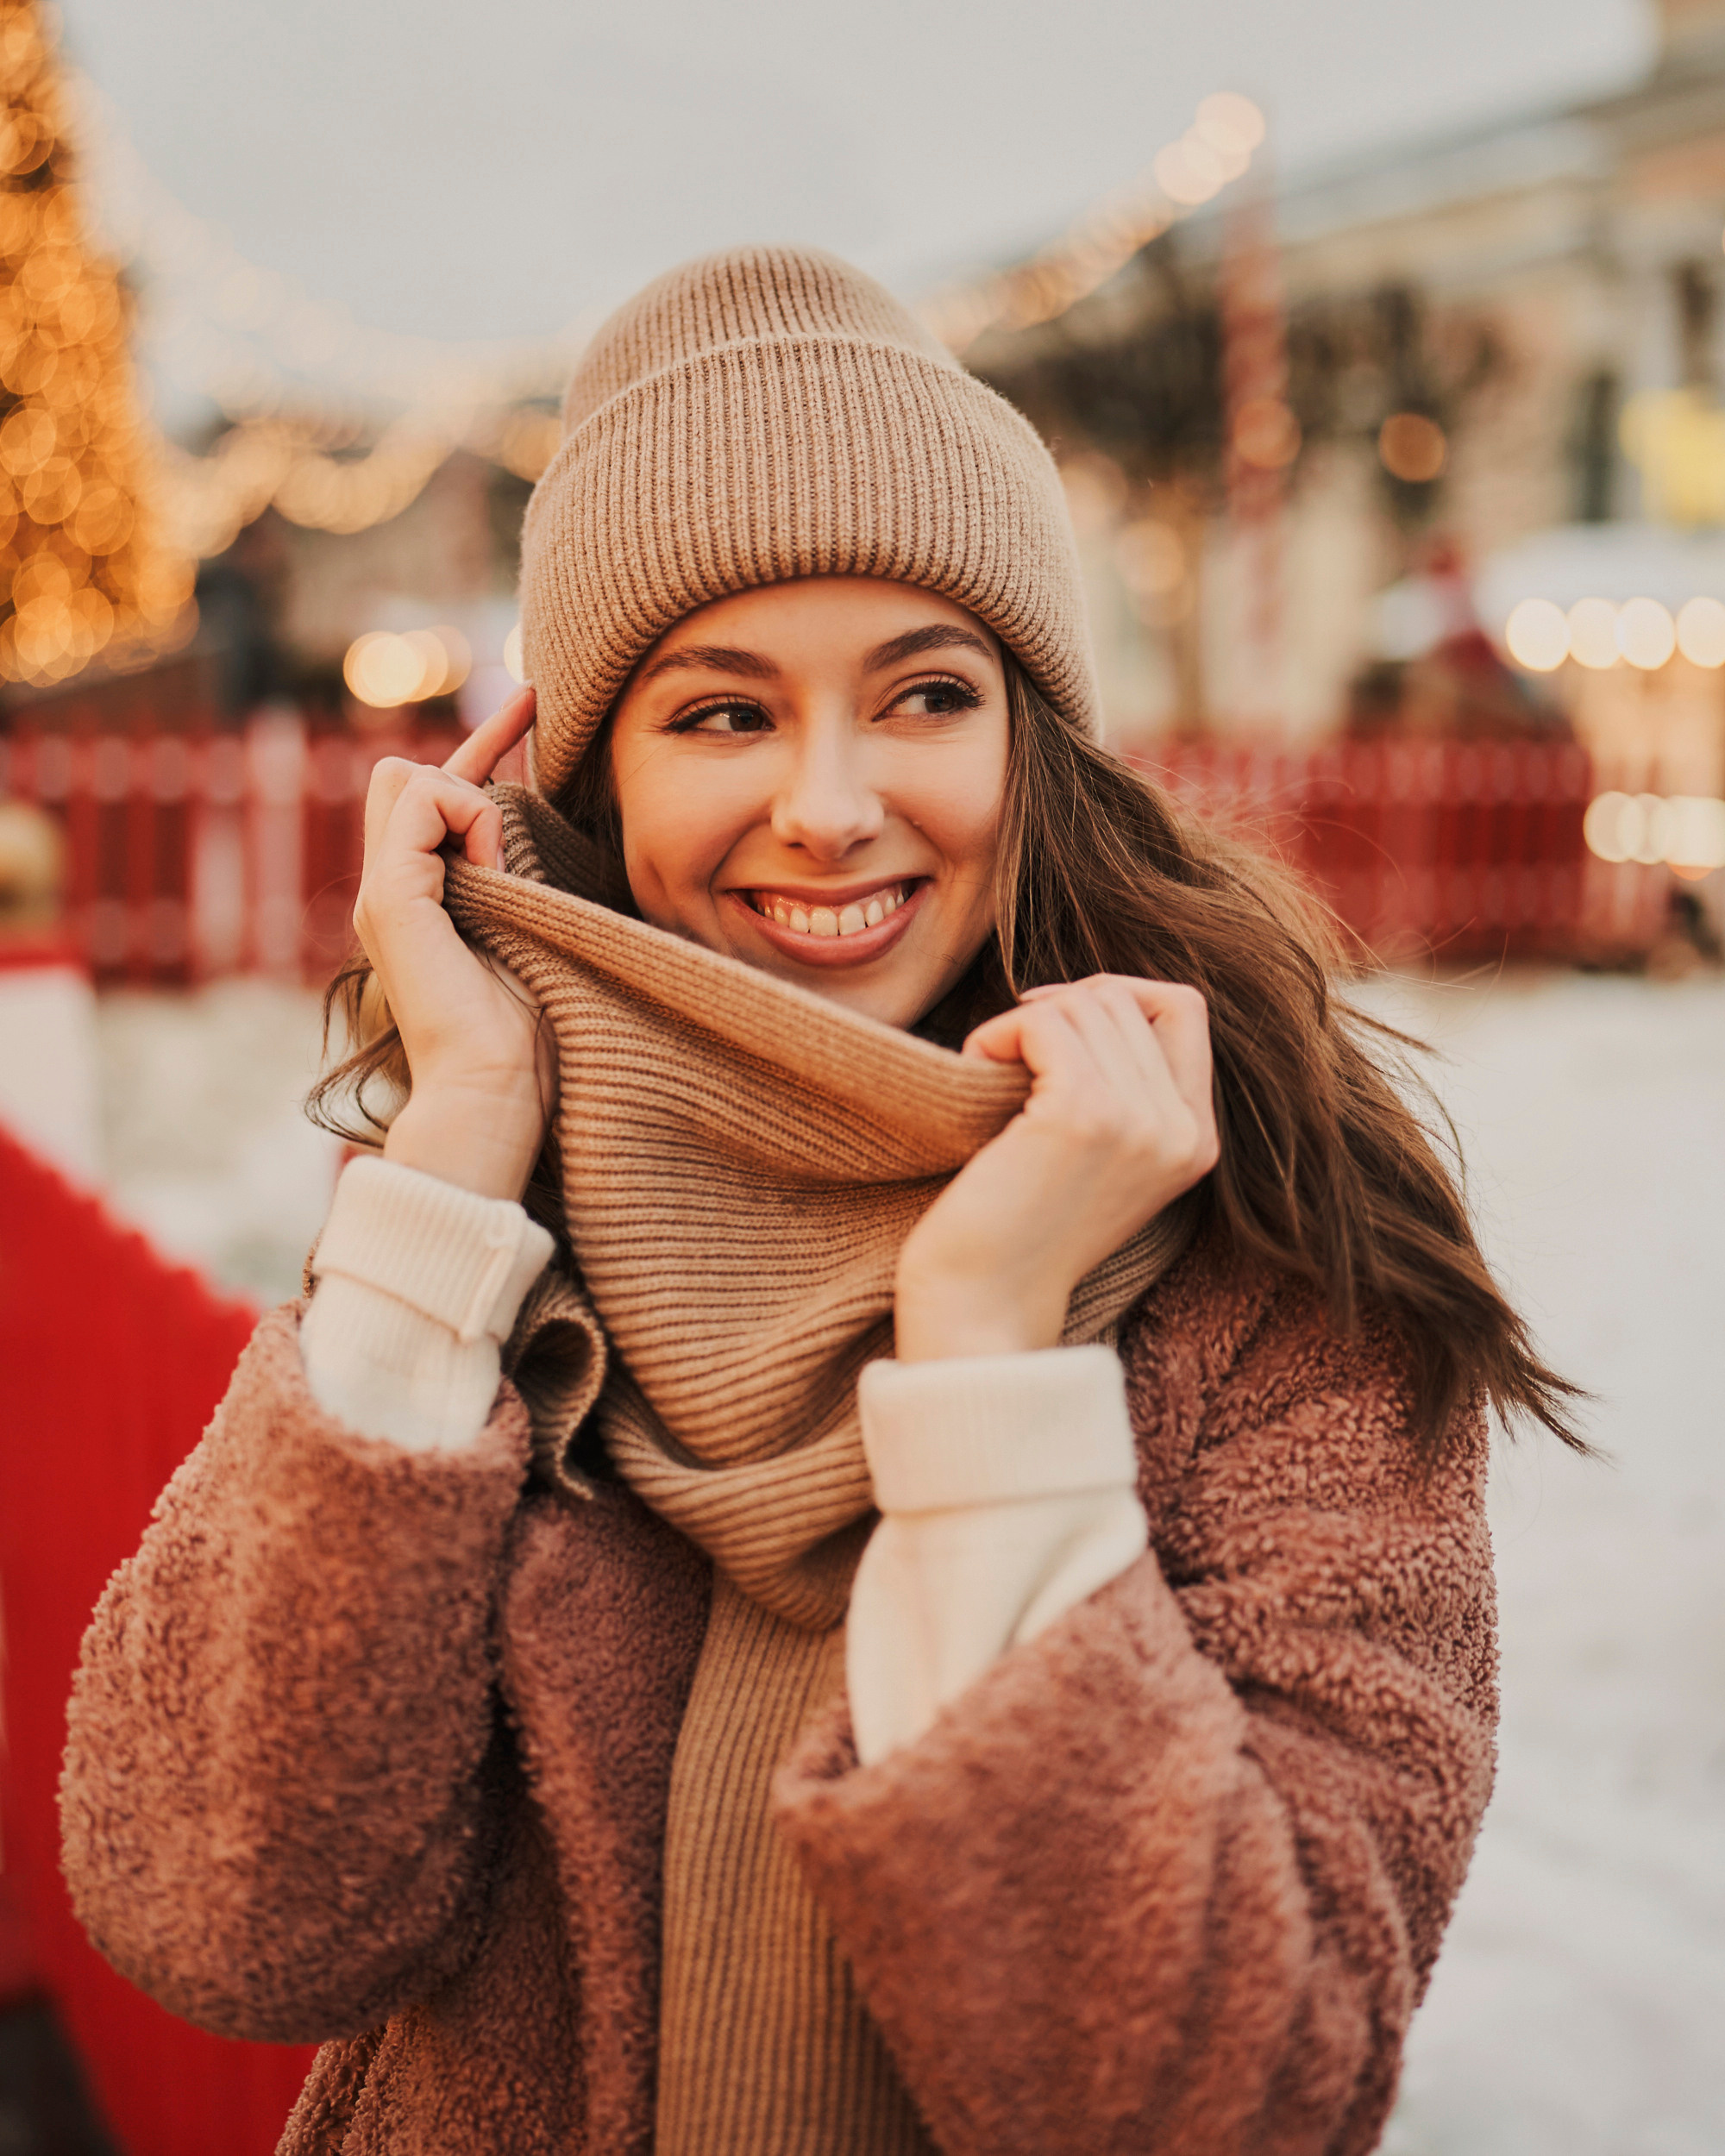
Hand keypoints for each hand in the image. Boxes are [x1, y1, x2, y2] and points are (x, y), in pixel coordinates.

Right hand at [352, 689, 554, 1201]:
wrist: (495, 1093)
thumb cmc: (532, 1035)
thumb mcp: (535, 931)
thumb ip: (523, 878)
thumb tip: (545, 825)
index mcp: (423, 901)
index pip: (433, 794)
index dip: (485, 745)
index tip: (536, 707)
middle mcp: (393, 893)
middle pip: (403, 773)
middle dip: (476, 753)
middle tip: (534, 727)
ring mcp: (384, 896)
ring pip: (407, 777)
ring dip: (475, 802)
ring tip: (508, 865)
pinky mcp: (392, 901)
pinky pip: (422, 803)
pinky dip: (470, 817)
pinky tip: (496, 866)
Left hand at [893, 977, 1217, 1361]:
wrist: (982, 1306)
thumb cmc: (1017, 1226)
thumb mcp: (1099, 1155)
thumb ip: (1123, 1088)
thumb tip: (1087, 996)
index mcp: (1196, 1141)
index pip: (1183, 1009)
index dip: (1115, 995)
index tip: (1054, 1027)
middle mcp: (1181, 1131)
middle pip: (1125, 1000)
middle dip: (1056, 1009)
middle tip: (1007, 1053)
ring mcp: (1139, 1122)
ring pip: (1084, 1004)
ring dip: (1021, 1024)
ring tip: (990, 1072)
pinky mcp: (1083, 1116)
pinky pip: (1044, 1022)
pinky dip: (999, 1032)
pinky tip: (976, 1066)